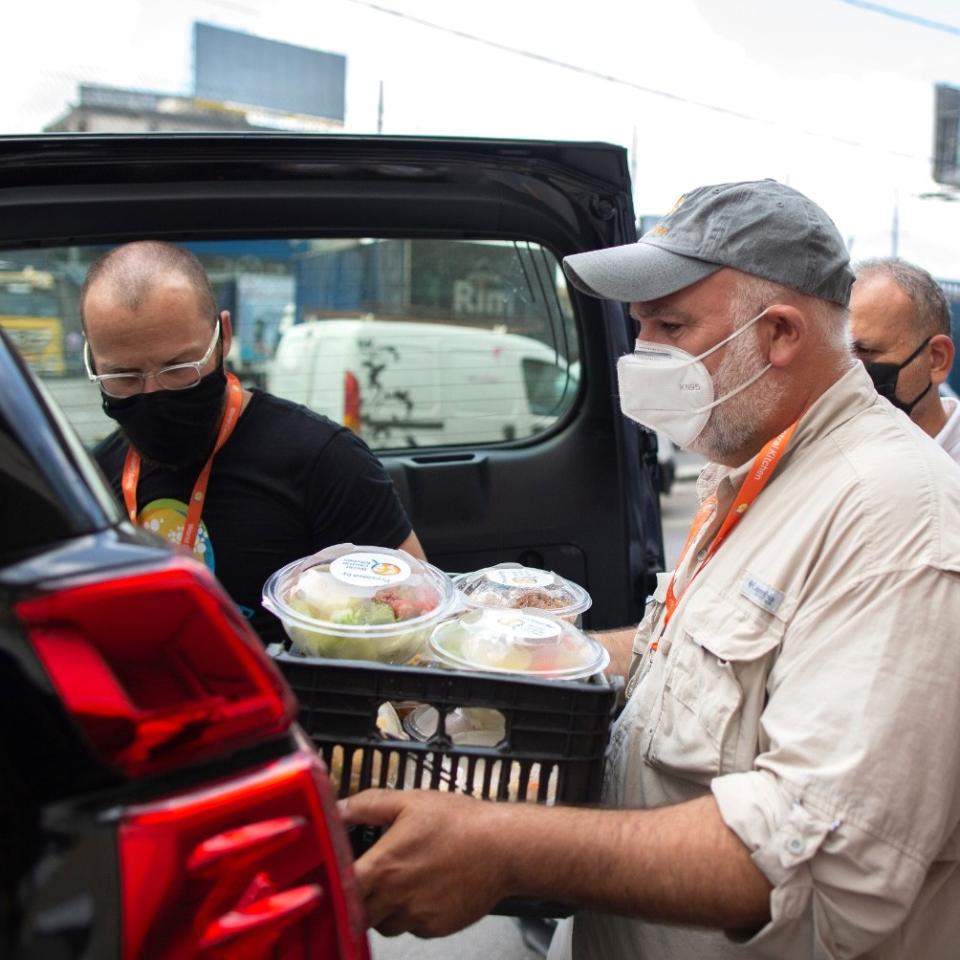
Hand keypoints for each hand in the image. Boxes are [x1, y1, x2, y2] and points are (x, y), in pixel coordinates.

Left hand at [339, 789, 515, 937]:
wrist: (503, 847)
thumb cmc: (460, 822)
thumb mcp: (410, 801)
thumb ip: (369, 805)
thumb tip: (339, 808)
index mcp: (384, 866)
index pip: (340, 889)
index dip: (333, 884)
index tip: (333, 876)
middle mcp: (396, 896)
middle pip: (358, 913)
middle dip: (359, 898)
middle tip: (370, 878)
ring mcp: (416, 916)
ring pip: (384, 924)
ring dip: (384, 909)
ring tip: (403, 881)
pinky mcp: (435, 928)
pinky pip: (412, 928)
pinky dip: (412, 914)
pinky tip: (426, 889)